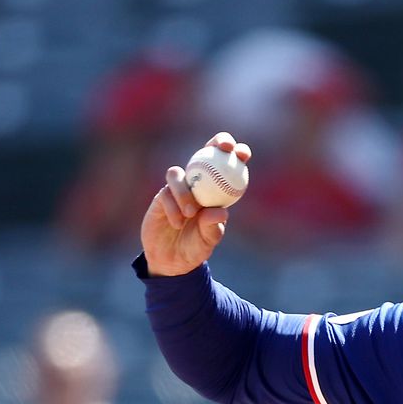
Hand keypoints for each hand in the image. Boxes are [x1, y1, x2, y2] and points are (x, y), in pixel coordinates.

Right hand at [140, 132, 251, 276]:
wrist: (172, 260)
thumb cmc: (196, 248)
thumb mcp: (208, 241)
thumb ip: (213, 227)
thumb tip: (220, 211)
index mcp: (216, 191)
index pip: (228, 165)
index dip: (236, 152)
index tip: (242, 153)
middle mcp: (197, 185)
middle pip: (205, 153)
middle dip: (216, 143)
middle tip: (223, 148)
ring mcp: (177, 189)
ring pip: (178, 174)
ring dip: (185, 191)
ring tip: (190, 213)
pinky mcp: (160, 197)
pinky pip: (165, 194)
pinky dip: (173, 208)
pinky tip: (177, 223)